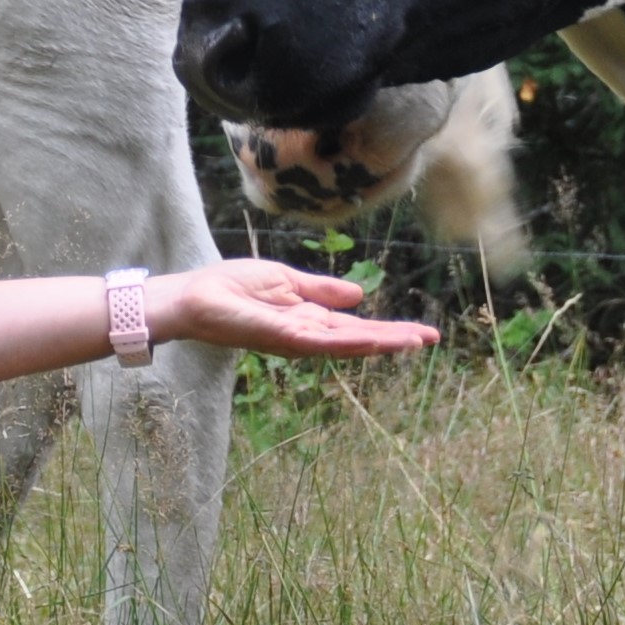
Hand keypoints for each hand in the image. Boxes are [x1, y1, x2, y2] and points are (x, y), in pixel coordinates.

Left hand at [139, 258, 436, 359]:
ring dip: (378, 343)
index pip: (357, 327)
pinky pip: (315, 340)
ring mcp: (294, 338)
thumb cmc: (232, 288)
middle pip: (358, 339)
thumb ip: (320, 290)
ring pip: (344, 344)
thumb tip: (358, 295)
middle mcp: (306, 334)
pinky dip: (342, 342)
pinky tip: (366, 340)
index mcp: (309, 319)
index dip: (389, 329)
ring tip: (411, 341)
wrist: (195, 296)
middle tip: (430, 339)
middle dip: (394, 339)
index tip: (422, 332)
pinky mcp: (278, 336)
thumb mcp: (285, 280)